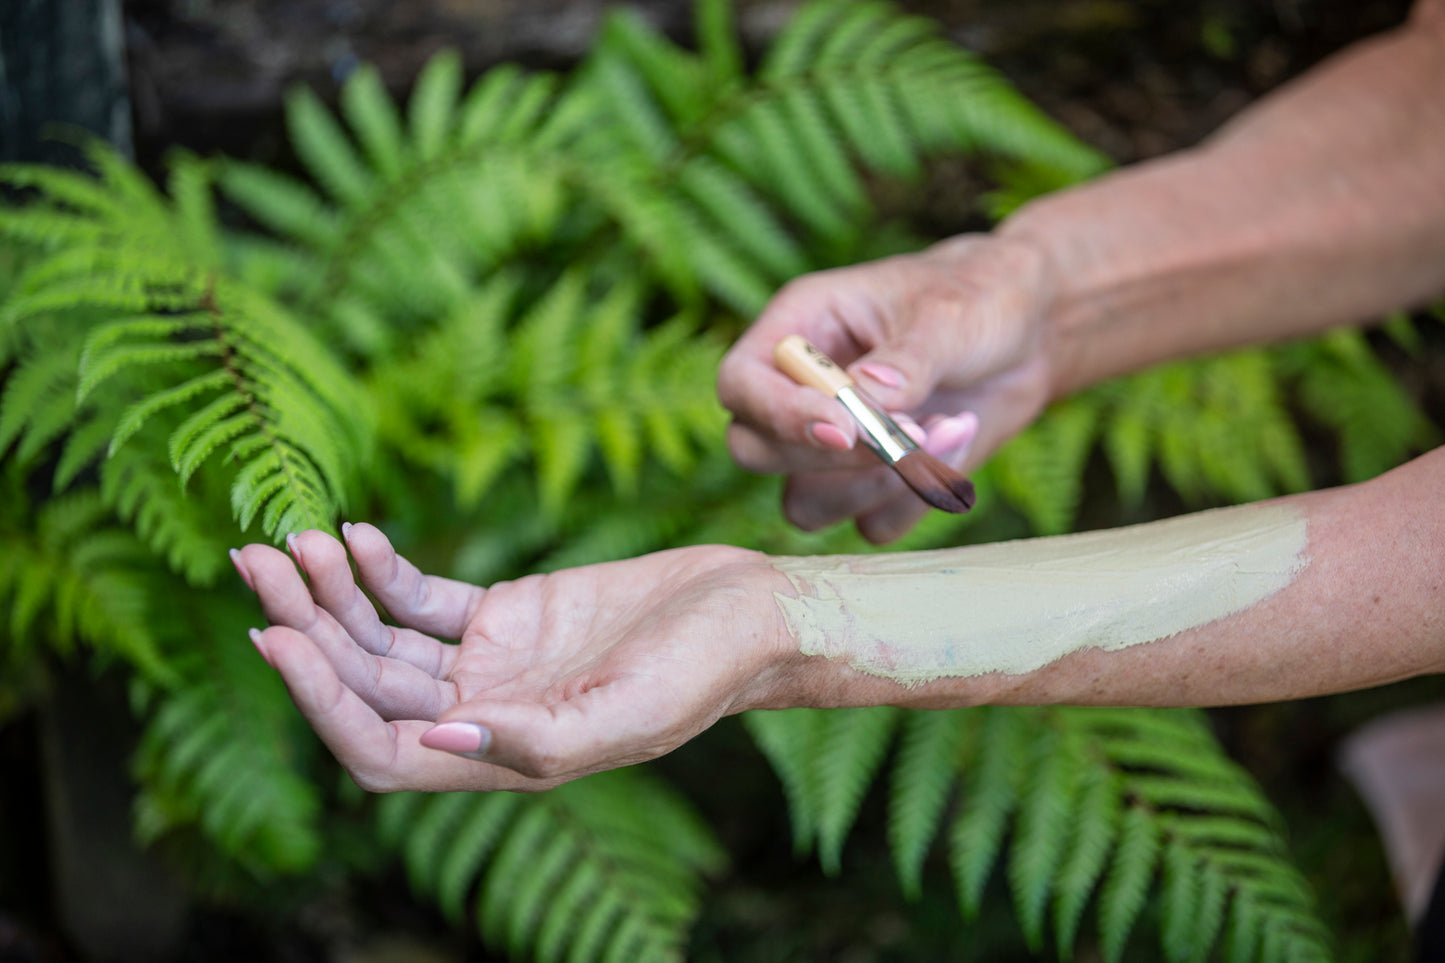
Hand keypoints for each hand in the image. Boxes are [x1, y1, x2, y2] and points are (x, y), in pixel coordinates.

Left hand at [232, 525, 790, 791]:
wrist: (747, 610)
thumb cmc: (706, 669)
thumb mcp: (631, 709)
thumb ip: (537, 740)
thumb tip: (433, 740)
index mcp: (502, 757)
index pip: (378, 750)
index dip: (319, 703)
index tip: (277, 637)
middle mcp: (479, 715)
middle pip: (361, 683)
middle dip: (304, 628)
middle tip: (257, 560)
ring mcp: (487, 663)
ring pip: (379, 636)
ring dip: (331, 593)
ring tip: (294, 538)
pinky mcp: (503, 613)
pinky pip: (420, 597)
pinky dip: (382, 569)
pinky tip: (356, 534)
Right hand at [717, 234, 1057, 542]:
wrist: (1029, 333)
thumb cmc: (978, 297)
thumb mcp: (949, 313)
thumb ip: (907, 358)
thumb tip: (867, 397)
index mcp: (800, 328)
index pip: (741, 384)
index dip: (779, 414)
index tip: (845, 429)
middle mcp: (801, 391)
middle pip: (756, 451)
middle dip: (832, 458)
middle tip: (908, 431)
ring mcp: (832, 445)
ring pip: (807, 504)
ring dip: (881, 482)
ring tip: (949, 425)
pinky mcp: (872, 484)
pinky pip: (871, 524)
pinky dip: (917, 499)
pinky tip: (958, 439)